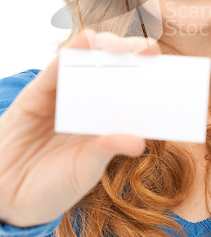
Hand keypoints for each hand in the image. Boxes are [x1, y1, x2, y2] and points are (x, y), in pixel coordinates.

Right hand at [0, 30, 160, 227]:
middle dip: (131, 55)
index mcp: (104, 122)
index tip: (169, 70)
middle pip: (112, 70)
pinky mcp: (38, 92)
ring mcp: (62, 95)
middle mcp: (87, 103)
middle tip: (149, 50)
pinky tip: (87, 41)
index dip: (148, 79)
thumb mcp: (84, 171)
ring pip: (87, 61)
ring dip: (107, 47)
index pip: (130, 93)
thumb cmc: (52, 186)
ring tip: (125, 46)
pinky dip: (73, 50)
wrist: (6, 195)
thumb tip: (138, 141)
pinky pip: (56, 67)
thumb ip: (105, 151)